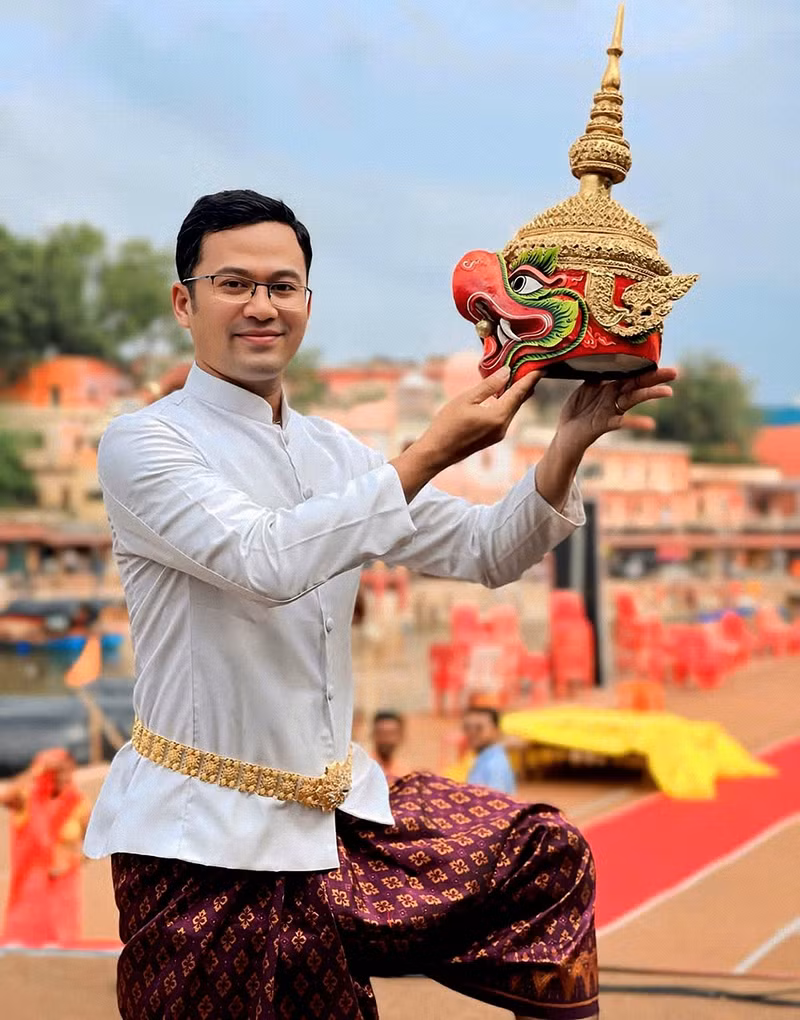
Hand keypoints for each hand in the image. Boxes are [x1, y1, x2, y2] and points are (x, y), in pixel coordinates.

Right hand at [390, 366, 539, 500]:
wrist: (437, 452)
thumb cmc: (447, 424)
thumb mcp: (466, 399)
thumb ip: (488, 386)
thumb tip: (506, 371)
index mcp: (498, 416)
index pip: (519, 393)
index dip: (530, 379)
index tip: (541, 367)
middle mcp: (503, 426)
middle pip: (519, 401)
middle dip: (525, 385)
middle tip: (530, 367)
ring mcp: (499, 434)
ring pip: (512, 409)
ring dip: (515, 394)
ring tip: (518, 377)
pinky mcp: (494, 437)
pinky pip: (505, 416)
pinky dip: (507, 404)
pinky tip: (503, 394)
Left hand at [555, 366, 676, 454]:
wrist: (566, 433)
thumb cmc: (578, 411)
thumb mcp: (586, 387)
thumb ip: (597, 375)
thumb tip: (605, 358)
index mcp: (610, 387)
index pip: (631, 374)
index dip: (644, 367)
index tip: (660, 359)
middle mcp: (614, 398)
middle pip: (637, 385)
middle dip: (655, 378)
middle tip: (675, 372)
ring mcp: (611, 410)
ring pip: (633, 400)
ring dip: (650, 395)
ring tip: (668, 392)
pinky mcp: (605, 424)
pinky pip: (622, 422)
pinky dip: (636, 423)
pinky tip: (651, 424)